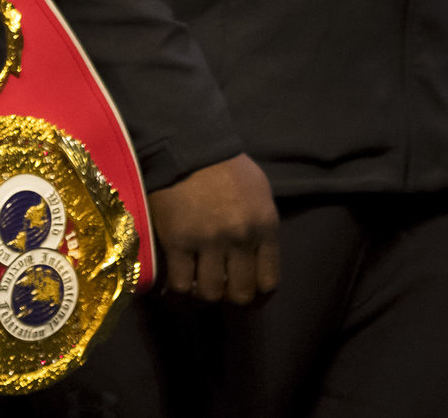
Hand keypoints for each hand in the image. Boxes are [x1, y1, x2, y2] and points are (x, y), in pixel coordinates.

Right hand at [148, 153, 279, 303]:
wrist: (192, 150)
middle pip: (241, 293)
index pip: (269, 280)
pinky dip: (179, 289)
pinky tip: (178, 279)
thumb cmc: (229, 170)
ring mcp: (209, 242)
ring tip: (199, 283)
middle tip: (222, 288)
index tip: (248, 294)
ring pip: (210, 294)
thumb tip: (255, 260)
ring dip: (204, 294)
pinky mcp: (178, 242)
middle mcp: (241, 238)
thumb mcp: (260, 196)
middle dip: (231, 297)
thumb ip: (261, 229)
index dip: (258, 295)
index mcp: (266, 226)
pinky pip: (180, 283)